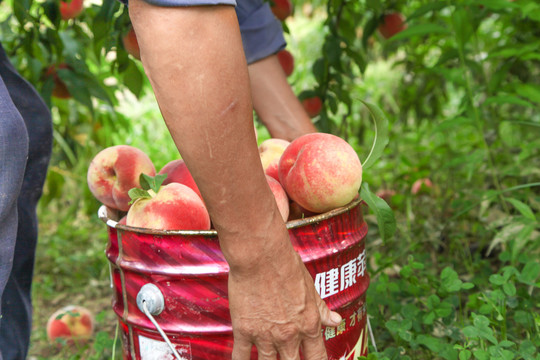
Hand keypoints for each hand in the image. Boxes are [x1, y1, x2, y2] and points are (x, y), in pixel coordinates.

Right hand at [227, 241, 341, 359]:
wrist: (261, 255)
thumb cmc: (286, 265)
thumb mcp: (310, 287)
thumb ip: (321, 308)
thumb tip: (335, 320)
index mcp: (309, 324)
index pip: (317, 358)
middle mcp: (289, 335)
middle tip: (288, 359)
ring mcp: (265, 335)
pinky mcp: (244, 330)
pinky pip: (240, 356)